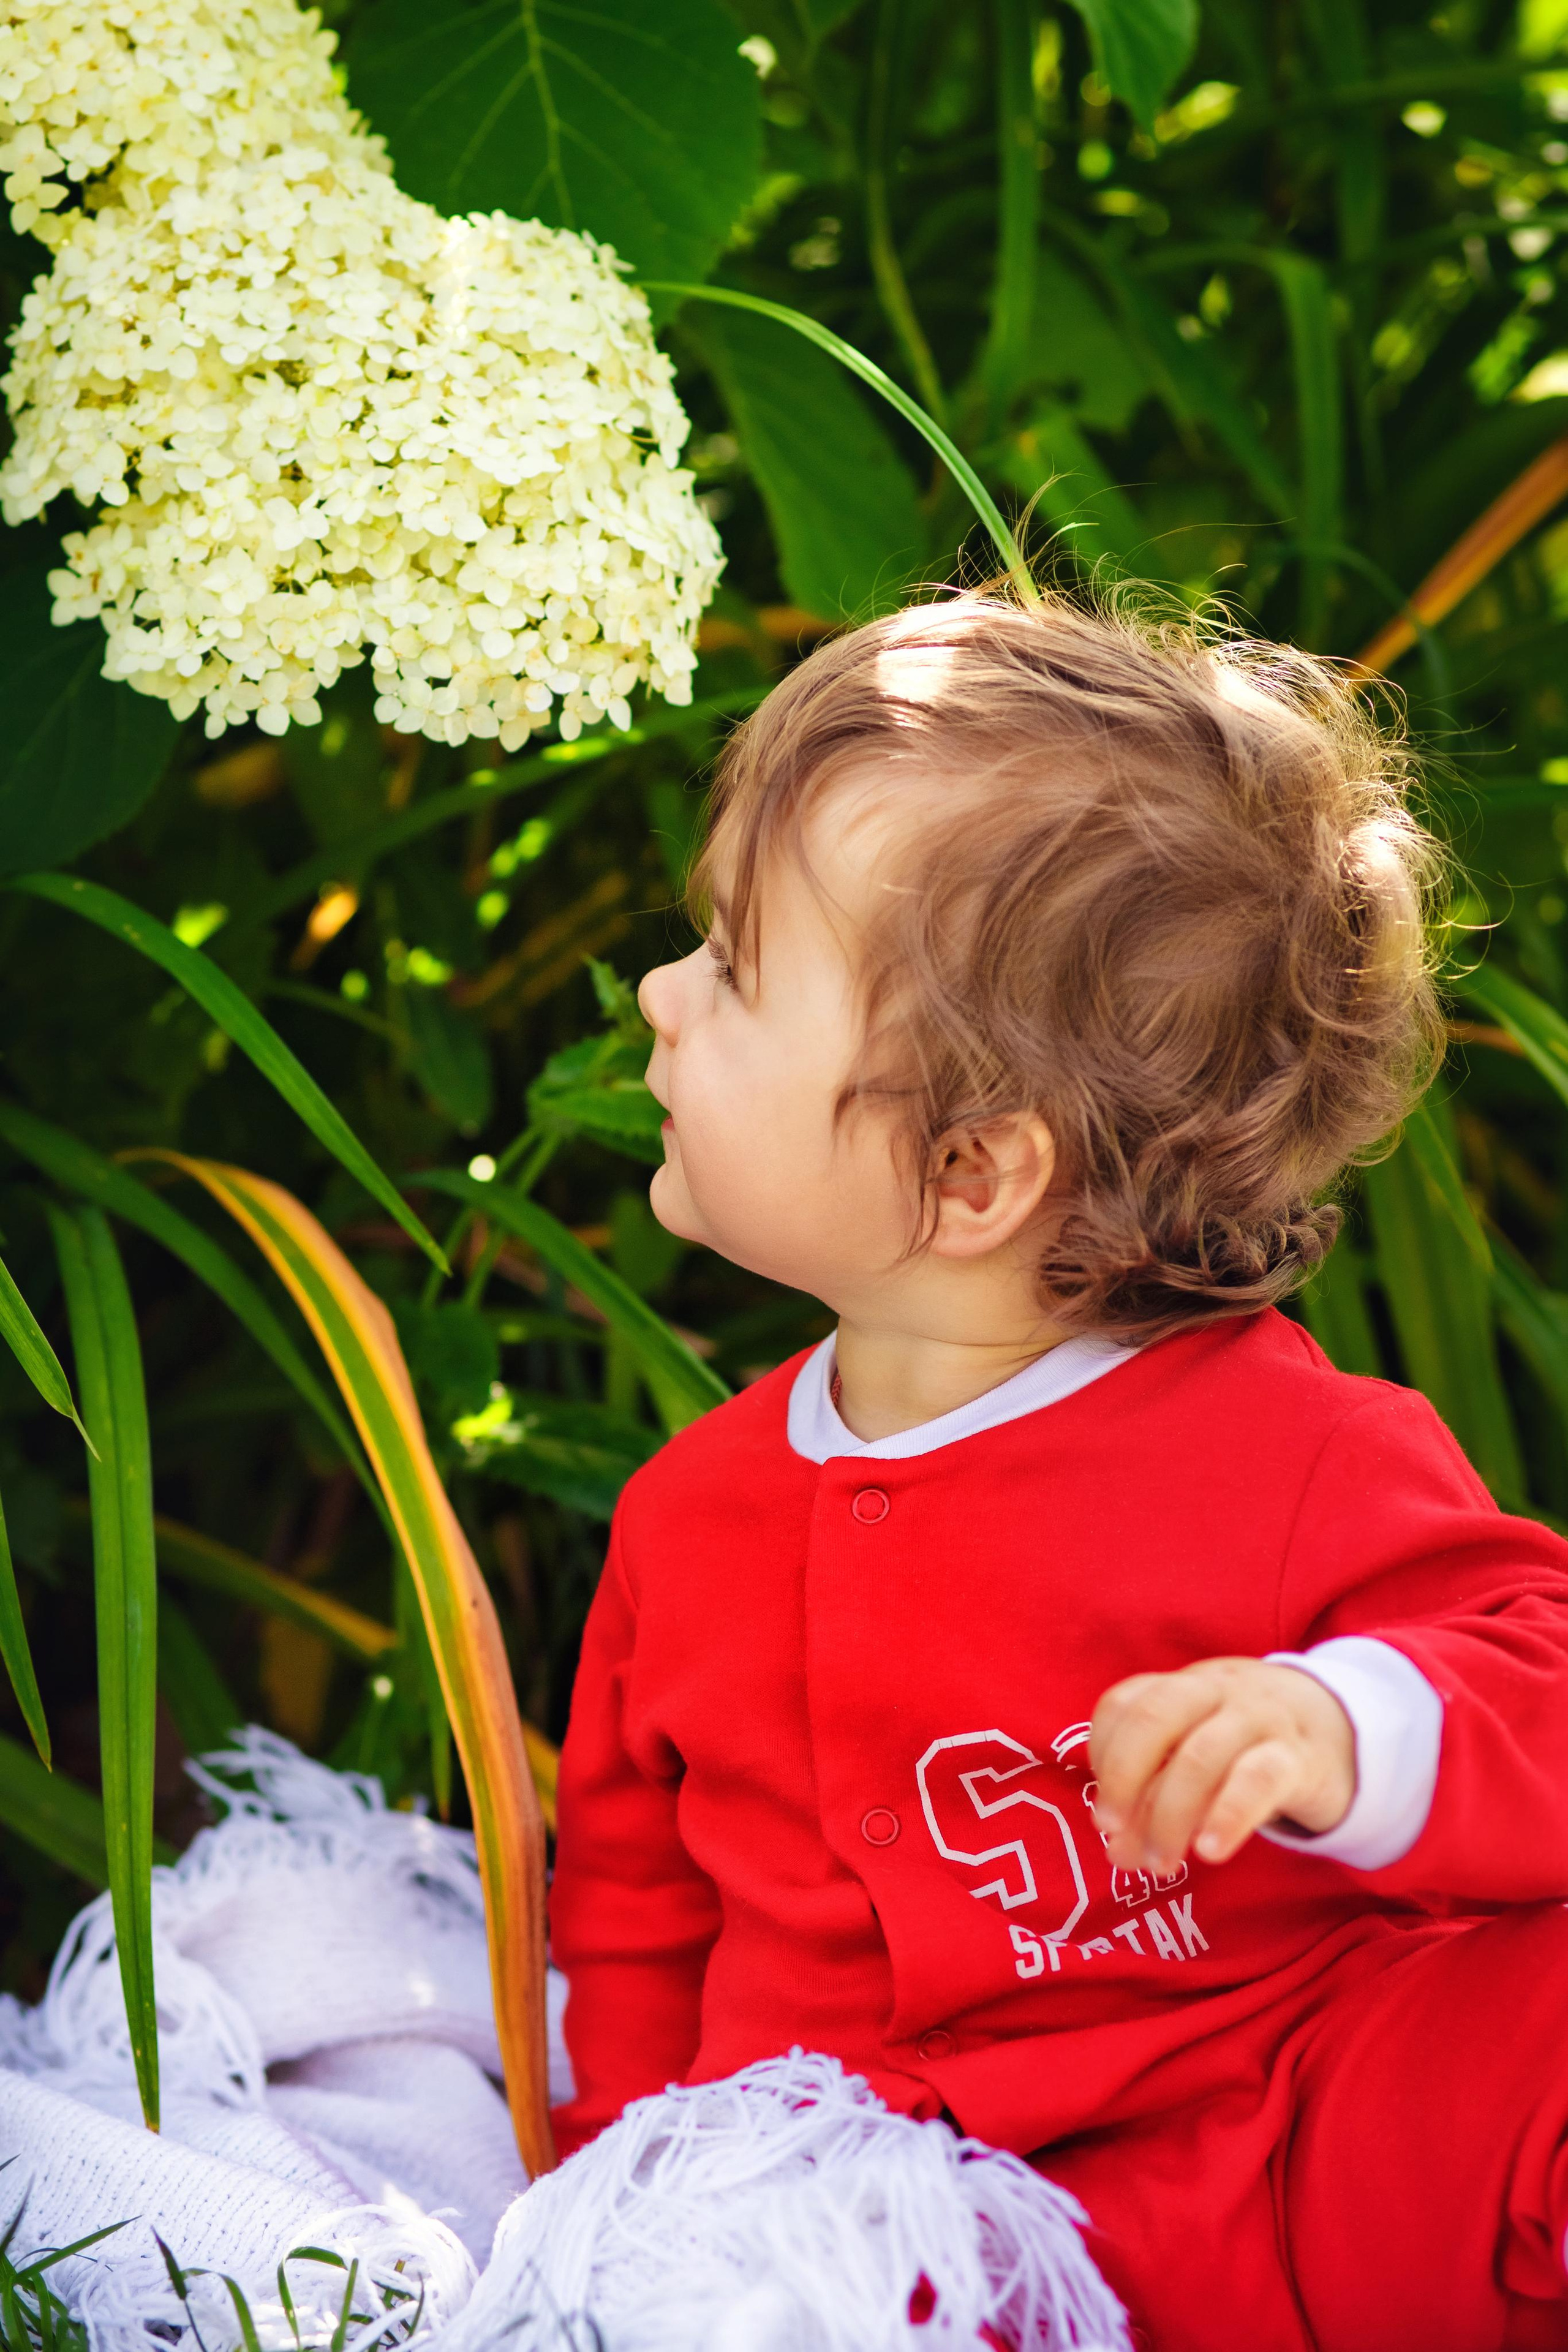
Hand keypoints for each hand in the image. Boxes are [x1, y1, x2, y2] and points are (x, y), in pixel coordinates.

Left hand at [1088, 1657, 1356, 1871]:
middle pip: (1153, 1719)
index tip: (1105, 1808)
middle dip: (1122, 1780)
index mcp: (1182, 1685)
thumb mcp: (1199, 1753)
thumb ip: (1154, 1794)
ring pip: (1201, 1756)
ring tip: (1160, 1864)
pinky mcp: (1299, 1757)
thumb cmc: (1249, 1747)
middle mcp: (1215, 1691)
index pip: (1124, 1704)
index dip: (1102, 1755)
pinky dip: (1227, 1816)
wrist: (1344, 1729)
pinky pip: (1258, 1780)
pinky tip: (1209, 1851)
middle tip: (1112, 1835)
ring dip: (1168, 1815)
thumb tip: (1117, 1851)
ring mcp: (1260, 1718)